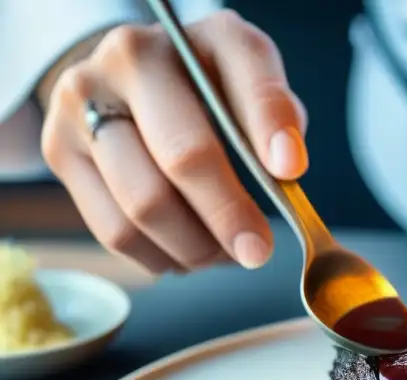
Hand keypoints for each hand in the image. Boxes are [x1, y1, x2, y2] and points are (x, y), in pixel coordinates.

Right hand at [39, 10, 307, 273]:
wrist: (127, 82)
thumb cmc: (202, 89)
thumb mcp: (248, 83)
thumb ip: (277, 116)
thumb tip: (286, 166)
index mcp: (192, 38)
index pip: (242, 82)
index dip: (269, 129)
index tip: (291, 169)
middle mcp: (127, 60)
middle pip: (182, 157)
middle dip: (228, 215)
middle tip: (257, 251)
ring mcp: (83, 105)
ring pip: (144, 206)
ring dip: (195, 247)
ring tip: (222, 253)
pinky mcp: (59, 151)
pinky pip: (114, 230)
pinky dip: (160, 256)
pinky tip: (185, 251)